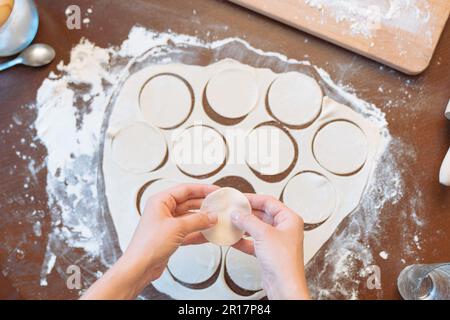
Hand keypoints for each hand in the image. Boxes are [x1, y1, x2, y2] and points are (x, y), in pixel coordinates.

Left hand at [81, 184, 217, 299]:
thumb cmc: (148, 245)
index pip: (185, 189)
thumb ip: (197, 220)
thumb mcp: (177, 228)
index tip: (215, 191)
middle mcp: (162, 210)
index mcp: (160, 201)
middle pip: (188, 202)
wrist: (139, 267)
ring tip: (216, 219)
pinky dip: (198, 231)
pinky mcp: (170, 236)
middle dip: (203, 204)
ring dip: (202, 218)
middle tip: (218, 205)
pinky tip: (208, 233)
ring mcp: (166, 223)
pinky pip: (187, 229)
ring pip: (189, 216)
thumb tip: (211, 216)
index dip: (202, 189)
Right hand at [231, 194, 309, 299]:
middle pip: (263, 214)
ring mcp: (276, 241)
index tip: (240, 198)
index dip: (253, 198)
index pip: (269, 202)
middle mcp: (285, 229)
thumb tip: (238, 214)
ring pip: (257, 228)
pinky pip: (254, 242)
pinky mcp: (269, 252)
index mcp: (289, 219)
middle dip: (247, 213)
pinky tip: (233, 239)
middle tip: (233, 210)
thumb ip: (248, 221)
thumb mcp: (263, 234)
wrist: (284, 285)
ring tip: (232, 223)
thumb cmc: (284, 261)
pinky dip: (243, 241)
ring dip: (244, 226)